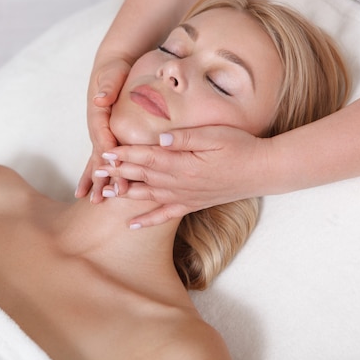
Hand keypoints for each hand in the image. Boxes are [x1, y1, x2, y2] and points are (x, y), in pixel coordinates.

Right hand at [76, 57, 131, 201]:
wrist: (112, 67)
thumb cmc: (115, 70)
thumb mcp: (112, 73)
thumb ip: (108, 86)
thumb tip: (101, 99)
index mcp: (100, 114)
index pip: (104, 136)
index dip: (109, 153)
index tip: (114, 169)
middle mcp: (97, 127)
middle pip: (100, 154)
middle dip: (102, 176)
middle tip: (102, 197)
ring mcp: (98, 134)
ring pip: (97, 161)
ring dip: (96, 181)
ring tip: (93, 201)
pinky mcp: (103, 137)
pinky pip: (99, 159)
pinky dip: (95, 176)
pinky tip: (90, 193)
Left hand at [96, 125, 272, 226]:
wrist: (262, 171)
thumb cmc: (240, 147)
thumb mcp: (214, 135)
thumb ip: (186, 137)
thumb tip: (161, 139)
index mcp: (184, 163)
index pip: (147, 157)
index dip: (125, 154)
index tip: (106, 151)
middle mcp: (181, 183)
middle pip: (142, 176)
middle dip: (118, 172)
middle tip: (97, 170)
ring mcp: (186, 196)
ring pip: (149, 195)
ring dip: (125, 193)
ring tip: (104, 193)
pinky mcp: (193, 204)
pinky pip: (166, 215)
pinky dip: (148, 220)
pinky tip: (132, 224)